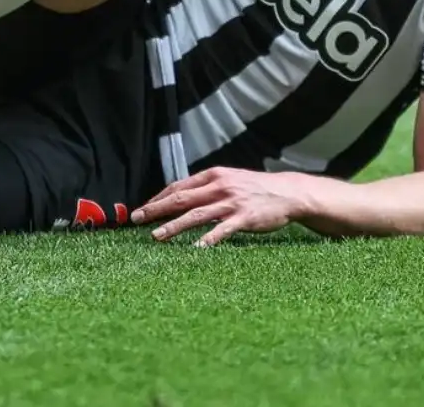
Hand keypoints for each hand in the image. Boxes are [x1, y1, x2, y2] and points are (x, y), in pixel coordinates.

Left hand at [130, 168, 309, 247]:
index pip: (178, 186)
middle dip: (156, 209)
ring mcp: (231, 202)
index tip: (142, 209)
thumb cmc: (254, 188)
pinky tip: (196, 248)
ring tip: (156, 237)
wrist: (288, 192)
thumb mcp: (229, 180)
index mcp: (213, 176)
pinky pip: (222, 230)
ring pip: (196, 214)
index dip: (158, 198)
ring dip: (174, 226)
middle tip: (136, 219)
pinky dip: (208, 239)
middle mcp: (219, 186)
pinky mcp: (245, 218)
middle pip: (181, 198)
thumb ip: (206, 187)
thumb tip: (179, 196)